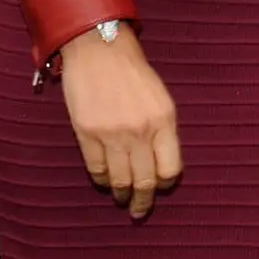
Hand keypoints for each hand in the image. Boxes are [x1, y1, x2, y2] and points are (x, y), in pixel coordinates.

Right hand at [58, 25, 181, 218]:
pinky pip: (97, 170)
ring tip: (122, 200)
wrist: (99, 48)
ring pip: (120, 181)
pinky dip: (102, 180)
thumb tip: (159, 162)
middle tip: (139, 211)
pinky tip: (105, 182)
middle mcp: (141, 131)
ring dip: (121, 195)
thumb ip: (162, 129)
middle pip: (145, 181)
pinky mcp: (87, 134)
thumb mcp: (159, 97)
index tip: (160, 187)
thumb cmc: (131, 70)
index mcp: (164, 120)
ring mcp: (112, 134)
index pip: (170, 169)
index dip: (165, 183)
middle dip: (142, 201)